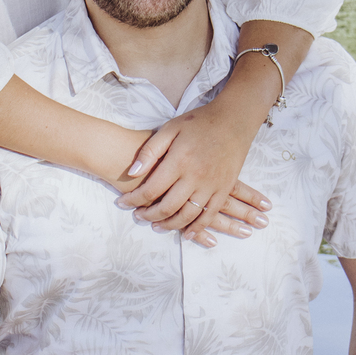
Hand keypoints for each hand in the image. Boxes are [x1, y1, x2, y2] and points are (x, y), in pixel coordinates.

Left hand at [116, 97, 269, 244]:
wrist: (233, 120)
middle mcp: (195, 177)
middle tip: (138, 216)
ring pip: (187, 215)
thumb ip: (150, 151)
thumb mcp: (170, 128)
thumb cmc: (199, 122)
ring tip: (156, 226)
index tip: (122, 203)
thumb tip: (132, 172)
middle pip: (167, 207)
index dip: (133, 199)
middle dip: (149, 216)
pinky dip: (197, 228)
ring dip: (170, 225)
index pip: (151, 189)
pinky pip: (209, 215)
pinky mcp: (224, 189)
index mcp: (179, 161)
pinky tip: (186, 233)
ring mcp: (211, 185)